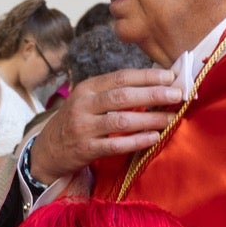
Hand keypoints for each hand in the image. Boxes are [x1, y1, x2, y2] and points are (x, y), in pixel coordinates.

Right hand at [28, 68, 180, 183]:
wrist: (47, 150)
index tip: (171, 76)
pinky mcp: (85, 149)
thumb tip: (154, 85)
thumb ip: (114, 93)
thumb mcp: (88, 100)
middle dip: (153, 94)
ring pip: (121, 120)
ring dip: (150, 118)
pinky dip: (137, 140)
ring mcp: (83, 127)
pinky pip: (115, 145)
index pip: (121, 77)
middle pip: (122, 96)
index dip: (148, 76)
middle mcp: (84, 105)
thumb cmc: (76, 121)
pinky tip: (154, 137)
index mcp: (87, 88)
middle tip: (178, 95)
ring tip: (171, 118)